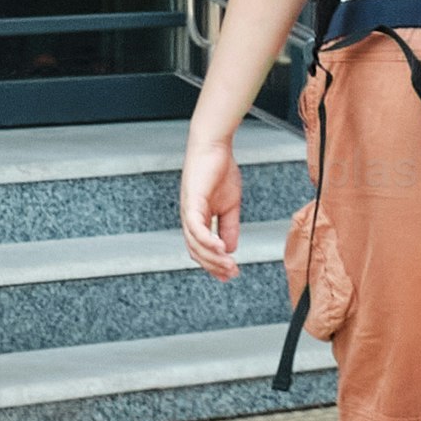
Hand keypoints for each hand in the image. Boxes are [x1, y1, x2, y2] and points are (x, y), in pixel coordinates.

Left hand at [177, 122, 244, 279]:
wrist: (215, 146)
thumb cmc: (220, 170)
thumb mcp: (230, 206)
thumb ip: (229, 227)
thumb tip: (230, 249)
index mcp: (197, 219)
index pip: (201, 249)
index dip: (214, 264)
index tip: (230, 274)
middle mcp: (189, 217)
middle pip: (196, 251)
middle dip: (214, 266)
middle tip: (232, 273)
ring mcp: (188, 210)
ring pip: (195, 243)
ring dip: (212, 257)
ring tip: (229, 265)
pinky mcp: (192, 201)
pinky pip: (196, 226)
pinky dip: (207, 240)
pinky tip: (221, 249)